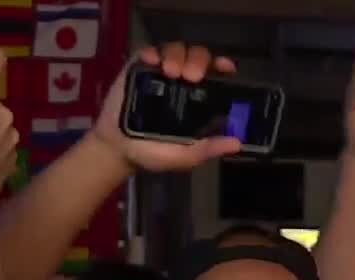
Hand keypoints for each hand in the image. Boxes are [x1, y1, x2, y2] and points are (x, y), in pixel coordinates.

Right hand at [91, 43, 241, 171]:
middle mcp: (183, 82)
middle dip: (198, 60)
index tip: (225, 67)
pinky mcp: (138, 69)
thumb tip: (237, 143)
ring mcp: (160, 73)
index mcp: (200, 100)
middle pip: (198, 57)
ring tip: (171, 72)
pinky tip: (152, 61)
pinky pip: (148, 51)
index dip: (222, 66)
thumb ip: (208, 149)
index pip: (216, 75)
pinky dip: (152, 52)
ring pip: (176, 49)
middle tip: (191, 76)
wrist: (117, 150)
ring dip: (177, 55)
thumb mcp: (185, 156)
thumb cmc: (154, 153)